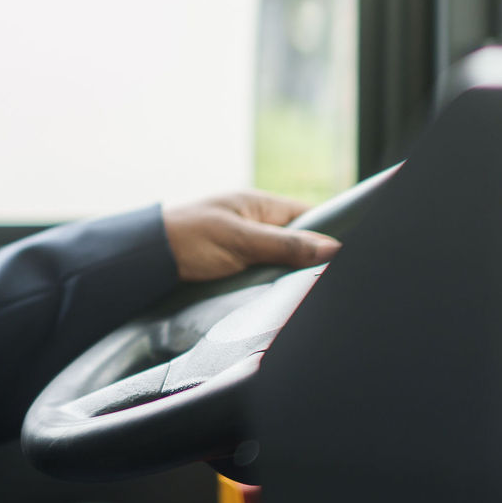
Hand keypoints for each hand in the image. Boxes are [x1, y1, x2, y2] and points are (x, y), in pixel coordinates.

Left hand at [162, 190, 340, 281]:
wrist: (147, 257)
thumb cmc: (188, 237)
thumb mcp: (240, 240)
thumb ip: (285, 245)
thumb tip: (334, 248)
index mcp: (260, 205)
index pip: (310, 216)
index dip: (332, 233)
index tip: (354, 255)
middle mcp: (256, 222)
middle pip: (300, 241)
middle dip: (315, 259)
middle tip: (337, 281)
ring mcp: (247, 244)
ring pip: (284, 260)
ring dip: (293, 275)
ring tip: (316, 293)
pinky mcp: (237, 265)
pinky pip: (267, 273)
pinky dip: (276, 283)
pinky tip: (286, 297)